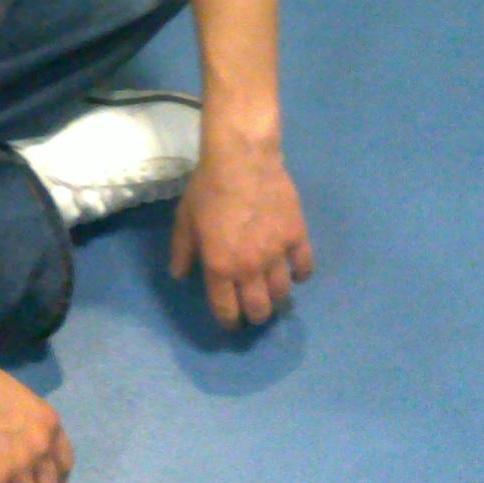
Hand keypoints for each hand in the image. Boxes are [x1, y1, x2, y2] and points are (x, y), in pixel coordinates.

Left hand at [170, 136, 313, 328]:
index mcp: (220, 266)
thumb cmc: (208, 188)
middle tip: (253, 310)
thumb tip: (179, 275)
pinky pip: (304, 267)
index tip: (231, 323)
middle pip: (259, 309)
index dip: (229, 322)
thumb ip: (182, 251)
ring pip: (282, 292)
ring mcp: (277, 254)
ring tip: (272, 292)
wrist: (241, 159)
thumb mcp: (184, 219)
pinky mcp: (297, 237)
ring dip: (276, 297)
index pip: (227, 310)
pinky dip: (300, 274)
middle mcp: (249, 268)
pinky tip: (294, 271)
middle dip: (255, 316)